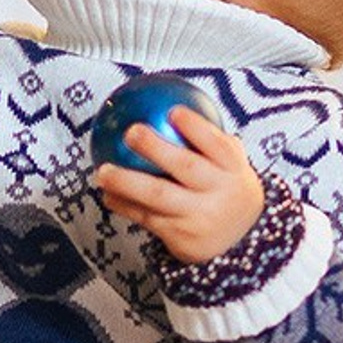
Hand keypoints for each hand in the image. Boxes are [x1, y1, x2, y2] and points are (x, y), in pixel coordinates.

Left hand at [94, 106, 263, 264]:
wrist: (240, 242)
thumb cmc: (225, 189)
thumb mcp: (231, 165)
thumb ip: (210, 138)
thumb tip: (173, 100)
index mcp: (234, 170)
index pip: (217, 144)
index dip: (196, 127)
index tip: (173, 111)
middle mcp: (219, 193)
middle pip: (186, 167)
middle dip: (156, 148)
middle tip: (130, 131)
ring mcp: (199, 217)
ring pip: (158, 197)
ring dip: (126, 182)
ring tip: (102, 171)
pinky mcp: (181, 237)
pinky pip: (145, 217)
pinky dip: (124, 205)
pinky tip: (106, 194)